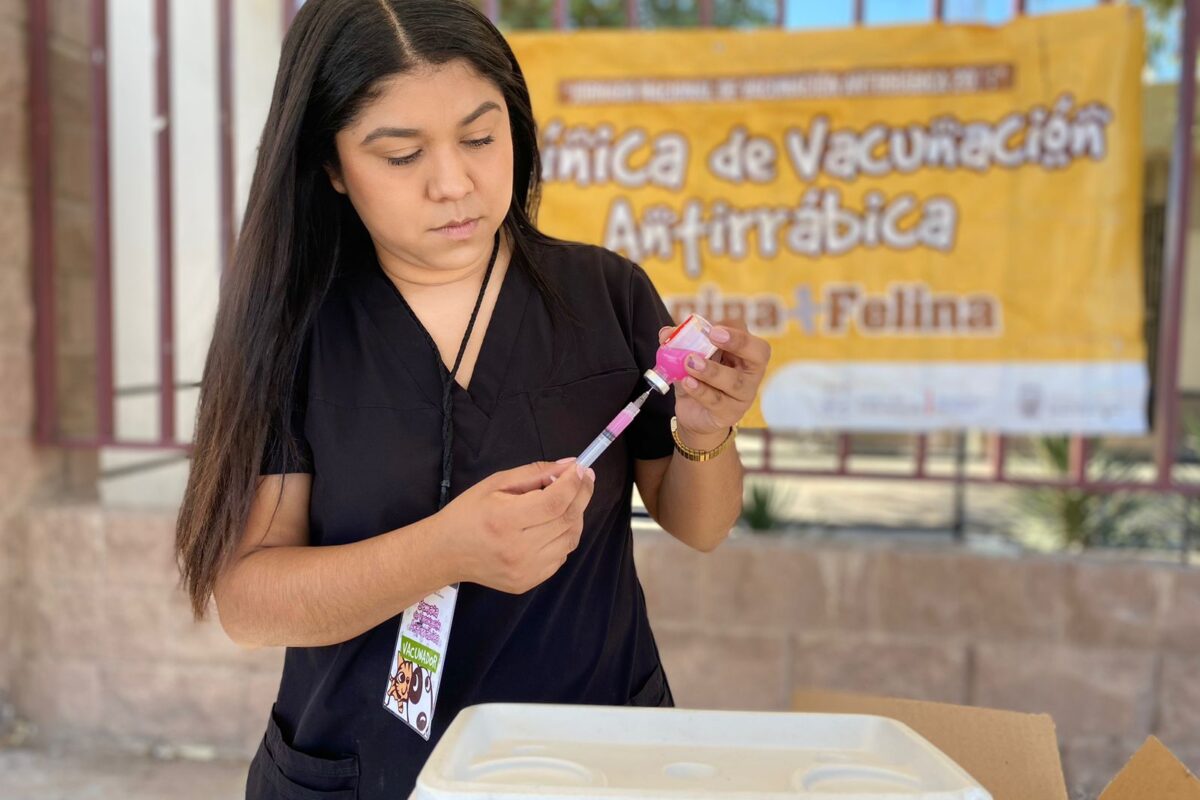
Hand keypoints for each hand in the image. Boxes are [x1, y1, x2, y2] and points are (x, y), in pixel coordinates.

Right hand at [437, 459, 594, 593]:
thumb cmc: (468, 513)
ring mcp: (526, 570)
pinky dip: (564, 537)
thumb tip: (570, 466)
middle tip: (583, 480)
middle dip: (581, 495)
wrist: (445, 553)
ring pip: (570, 539)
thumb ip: (534, 473)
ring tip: (567, 502)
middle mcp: (518, 549)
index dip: (574, 483)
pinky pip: (561, 556)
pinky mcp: (528, 583)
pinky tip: (552, 526)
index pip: (555, 501)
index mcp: (505, 520)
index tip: (581, 469)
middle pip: (567, 519)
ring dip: (575, 516)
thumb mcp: (495, 483)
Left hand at [659, 320, 771, 442]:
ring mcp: (743, 395)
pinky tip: (687, 382)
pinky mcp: (729, 413)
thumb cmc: (699, 378)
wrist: (694, 412)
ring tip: (690, 362)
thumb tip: (666, 332)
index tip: (712, 328)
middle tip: (713, 334)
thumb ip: (680, 342)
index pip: (751, 337)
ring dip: (711, 370)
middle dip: (738, 342)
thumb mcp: (691, 357)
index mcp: (746, 354)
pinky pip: (717, 401)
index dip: (735, 331)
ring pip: (734, 381)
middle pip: (758, 355)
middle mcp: (751, 373)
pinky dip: (700, 390)